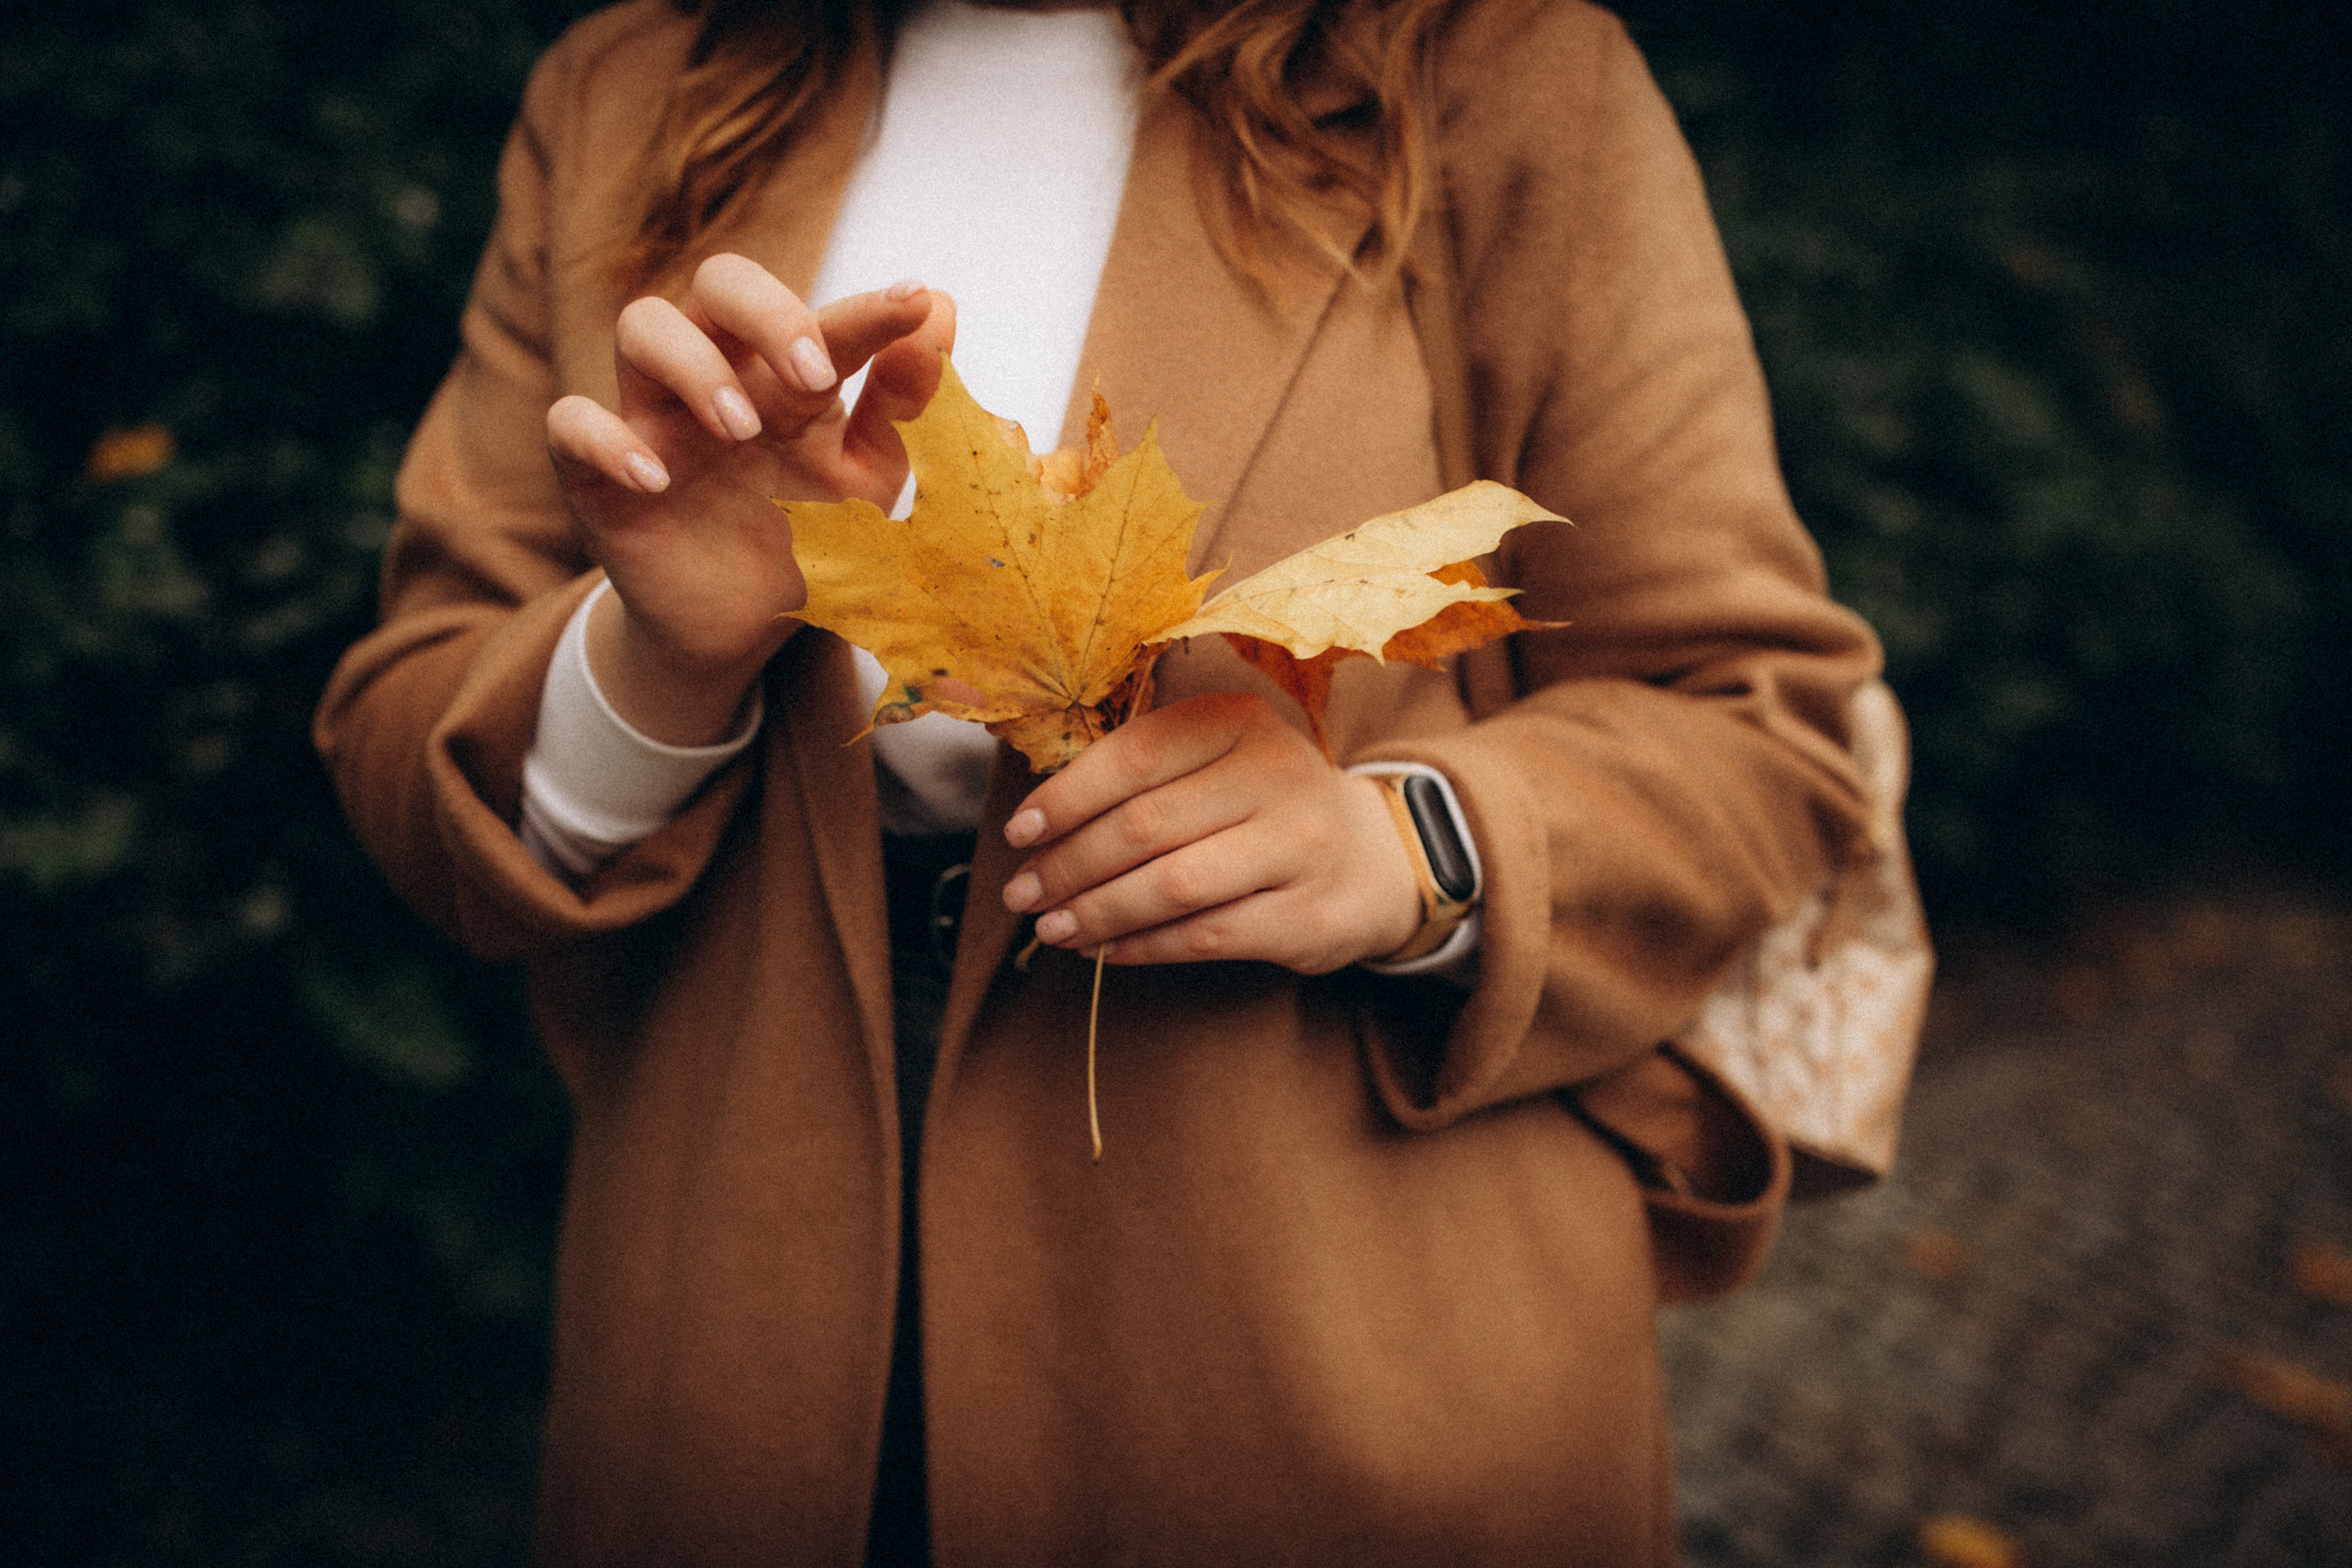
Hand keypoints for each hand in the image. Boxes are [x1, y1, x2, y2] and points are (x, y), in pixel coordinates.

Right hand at [545, 254, 956, 742]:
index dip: (865, 310)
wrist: (745, 631)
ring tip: (741, 428)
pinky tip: (656, 478)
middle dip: (767, 313)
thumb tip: (941, 309)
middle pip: (718, 283)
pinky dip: (606, 439)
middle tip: (813, 379)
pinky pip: (570, 425)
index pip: (817, 316)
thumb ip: (902, 407)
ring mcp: (653, 417)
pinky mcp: (597, 474)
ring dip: (696, 365)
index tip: (914, 308)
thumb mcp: (866, 481)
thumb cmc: (810, 539)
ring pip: (642, 327)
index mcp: (787, 375)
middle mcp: (718, 376)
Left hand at [998, 693, 1425, 973]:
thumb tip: (1039, 820)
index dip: (1067, 796)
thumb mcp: (1222, 756)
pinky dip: (1143, 946)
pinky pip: (1205, 936)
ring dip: (1098, 912)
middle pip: (1145, 826)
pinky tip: (1107, 949)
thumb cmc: (1264, 802)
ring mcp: (1297, 848)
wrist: (1372, 858)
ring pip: (1171, 887)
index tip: (1020, 832)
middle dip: (1069, 864)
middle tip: (1023, 892)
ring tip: (1052, 927)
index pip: (1136, 754)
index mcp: (1241, 720)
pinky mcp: (1305, 916)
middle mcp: (1275, 776)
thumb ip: (1147, 769)